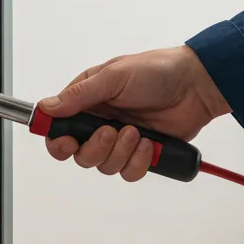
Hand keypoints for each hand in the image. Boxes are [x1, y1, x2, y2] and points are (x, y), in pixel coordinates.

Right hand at [39, 46, 228, 181]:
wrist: (196, 85)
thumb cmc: (157, 71)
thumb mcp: (114, 76)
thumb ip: (79, 95)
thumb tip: (46, 108)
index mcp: (88, 101)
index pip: (58, 129)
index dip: (57, 140)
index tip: (66, 141)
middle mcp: (100, 123)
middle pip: (79, 155)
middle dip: (94, 149)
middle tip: (109, 132)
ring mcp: (120, 140)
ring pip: (104, 166)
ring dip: (120, 152)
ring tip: (137, 132)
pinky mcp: (140, 154)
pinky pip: (128, 172)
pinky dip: (138, 161)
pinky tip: (149, 144)